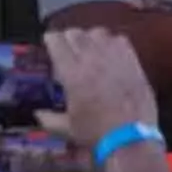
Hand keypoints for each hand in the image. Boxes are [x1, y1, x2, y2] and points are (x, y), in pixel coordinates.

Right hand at [43, 28, 157, 147]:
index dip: (51, 40)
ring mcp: (114, 59)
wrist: (131, 138)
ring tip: (90, 49)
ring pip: (98, 32)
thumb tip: (38, 114)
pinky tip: (111, 53)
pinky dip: (112, 42)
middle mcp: (92, 60)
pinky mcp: (133, 62)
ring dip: (90, 38)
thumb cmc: (96, 134)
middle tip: (68, 48)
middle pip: (76, 33)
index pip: (57, 41)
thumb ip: (49, 119)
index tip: (50, 44)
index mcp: (72, 74)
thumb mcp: (68, 128)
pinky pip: (120, 40)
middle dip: (68, 38)